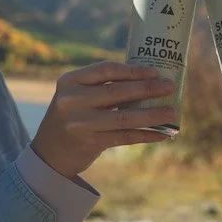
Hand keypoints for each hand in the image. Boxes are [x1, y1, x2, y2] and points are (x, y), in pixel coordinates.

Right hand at [30, 62, 175, 178]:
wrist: (49, 152)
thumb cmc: (73, 116)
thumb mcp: (76, 95)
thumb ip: (101, 86)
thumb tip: (148, 79)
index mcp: (70, 81)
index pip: (106, 69)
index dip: (133, 70)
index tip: (154, 71)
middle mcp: (72, 100)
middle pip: (118, 92)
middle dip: (148, 88)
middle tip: (170, 86)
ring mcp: (81, 123)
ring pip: (124, 117)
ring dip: (152, 114)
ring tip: (172, 112)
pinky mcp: (90, 143)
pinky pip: (124, 137)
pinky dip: (145, 134)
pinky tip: (162, 133)